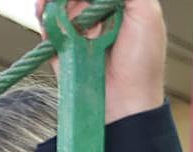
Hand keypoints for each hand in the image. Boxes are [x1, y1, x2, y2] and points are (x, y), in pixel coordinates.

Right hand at [37, 0, 164, 122]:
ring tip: (50, 8)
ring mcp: (79, 32)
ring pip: (58, 8)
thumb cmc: (143, 62)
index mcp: (120, 4)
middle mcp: (98, 15)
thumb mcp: (146, 13)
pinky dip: (47, 22)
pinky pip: (48, 30)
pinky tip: (48, 18)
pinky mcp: (62, 50)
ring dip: (53, 5)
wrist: (122, 100)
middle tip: (56, 0)